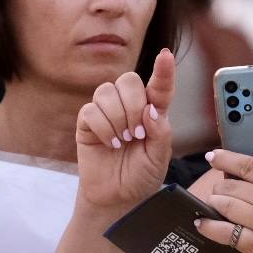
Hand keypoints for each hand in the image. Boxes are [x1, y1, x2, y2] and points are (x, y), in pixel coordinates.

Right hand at [75, 48, 176, 213]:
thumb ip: (160, 134)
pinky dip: (102, 127)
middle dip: (134, 105)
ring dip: (117, 117)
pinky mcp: (87, 123)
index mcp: (153, 111)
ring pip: (107, 91)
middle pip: (129, 80)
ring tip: (122, 141)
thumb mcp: (159, 159)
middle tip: (137, 134)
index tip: (165, 55)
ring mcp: (107, 112)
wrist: (117, 197)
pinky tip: (109, 143)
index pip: (159, 85)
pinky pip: (90, 110)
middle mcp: (130, 106)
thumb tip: (150, 110)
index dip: (163, 70)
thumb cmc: (141, 176)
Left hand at [195, 141, 252, 252]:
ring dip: (215, 201)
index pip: (252, 166)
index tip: (215, 155)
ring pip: (226, 205)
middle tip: (219, 186)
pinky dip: (210, 227)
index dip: (229, 158)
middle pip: (233, 185)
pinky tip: (203, 223)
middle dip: (220, 183)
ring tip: (214, 202)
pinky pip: (225, 234)